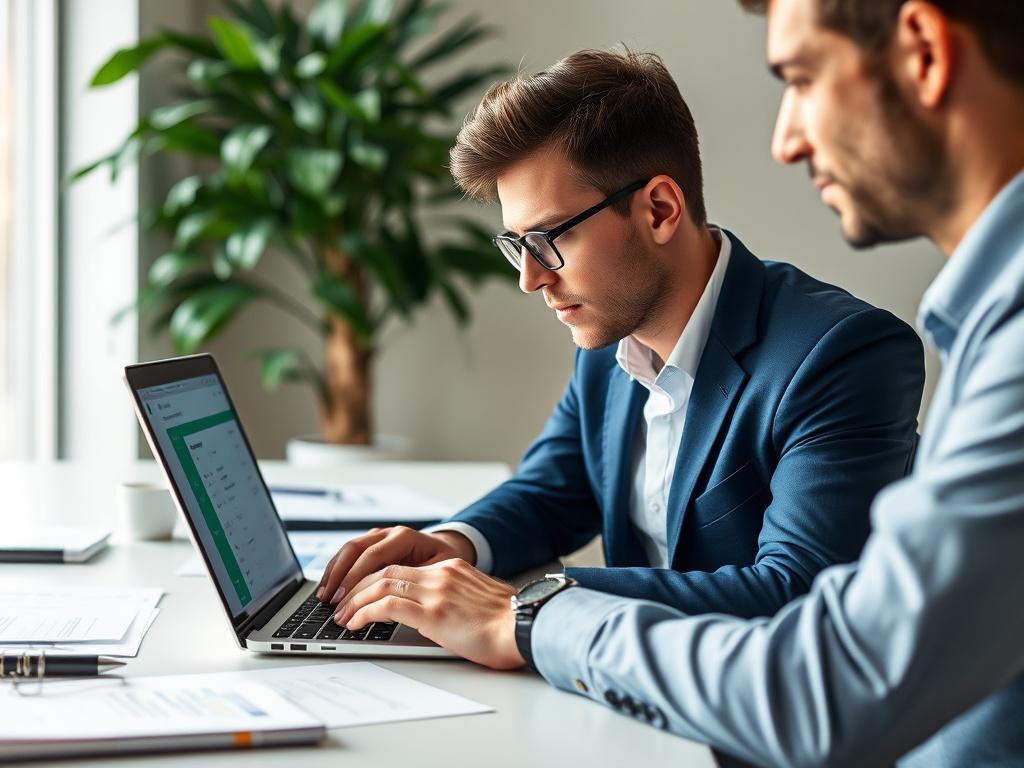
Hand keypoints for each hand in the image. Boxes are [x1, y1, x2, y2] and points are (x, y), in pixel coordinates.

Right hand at [316, 526, 474, 603]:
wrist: (449, 548)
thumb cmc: (445, 564)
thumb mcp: (439, 571)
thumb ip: (418, 581)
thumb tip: (394, 602)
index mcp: (405, 537)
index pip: (373, 555)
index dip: (356, 577)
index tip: (345, 598)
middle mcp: (389, 533)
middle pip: (355, 549)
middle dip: (339, 576)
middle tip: (329, 600)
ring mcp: (379, 536)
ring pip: (348, 549)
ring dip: (334, 572)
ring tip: (323, 596)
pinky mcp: (372, 544)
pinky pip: (350, 554)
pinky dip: (337, 569)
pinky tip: (329, 586)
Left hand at [333, 558, 525, 670]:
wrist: (527, 626)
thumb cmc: (511, 624)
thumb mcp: (481, 601)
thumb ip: (458, 599)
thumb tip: (444, 614)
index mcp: (452, 569)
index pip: (402, 569)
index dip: (375, 581)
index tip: (361, 595)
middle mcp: (441, 574)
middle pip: (385, 571)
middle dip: (357, 588)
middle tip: (342, 605)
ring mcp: (436, 591)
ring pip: (380, 585)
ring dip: (355, 601)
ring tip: (342, 617)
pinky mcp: (433, 612)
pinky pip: (387, 606)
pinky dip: (364, 612)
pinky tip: (356, 623)